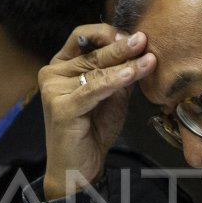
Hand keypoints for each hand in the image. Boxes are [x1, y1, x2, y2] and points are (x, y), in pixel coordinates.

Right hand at [38, 25, 154, 199]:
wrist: (79, 168)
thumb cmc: (94, 131)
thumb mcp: (112, 96)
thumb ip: (121, 74)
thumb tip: (142, 52)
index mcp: (62, 66)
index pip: (82, 37)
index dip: (108, 33)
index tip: (134, 36)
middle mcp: (53, 74)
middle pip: (92, 52)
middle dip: (122, 46)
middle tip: (144, 40)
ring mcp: (54, 90)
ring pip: (95, 70)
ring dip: (125, 62)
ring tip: (148, 58)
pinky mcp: (61, 107)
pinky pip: (94, 89)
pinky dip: (114, 81)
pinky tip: (131, 74)